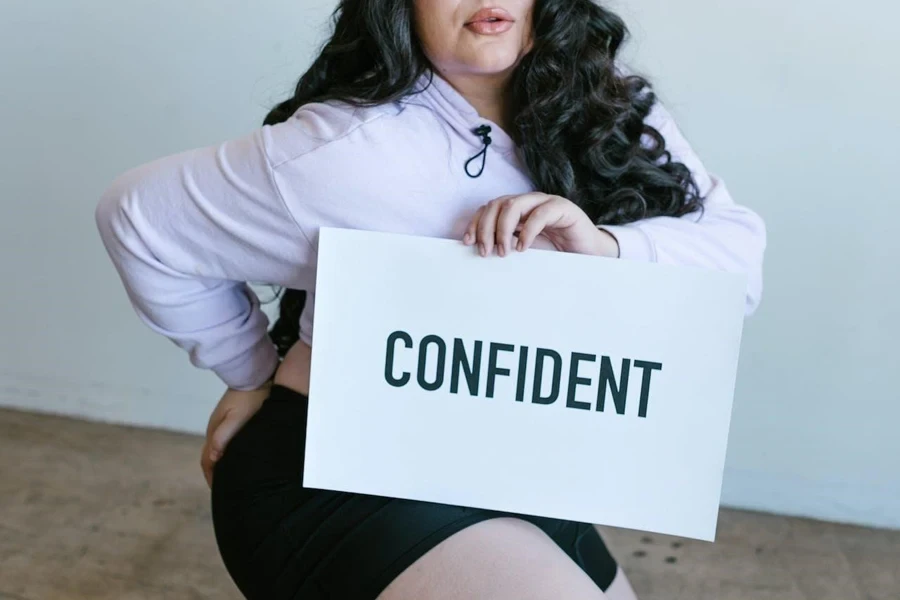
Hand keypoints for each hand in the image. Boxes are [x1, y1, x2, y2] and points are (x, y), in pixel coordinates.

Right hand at [200, 381, 272, 487]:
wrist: (256, 374)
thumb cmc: (250, 396)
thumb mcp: (237, 417)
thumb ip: (224, 436)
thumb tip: (213, 458)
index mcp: (214, 431)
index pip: (207, 461)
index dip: (212, 477)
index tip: (220, 490)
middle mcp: (215, 429)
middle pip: (210, 457)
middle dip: (216, 473)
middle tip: (227, 489)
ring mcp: (222, 424)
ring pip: (219, 450)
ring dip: (223, 464)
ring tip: (233, 478)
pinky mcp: (230, 420)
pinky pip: (226, 442)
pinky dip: (229, 454)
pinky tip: (239, 459)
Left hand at [463, 193, 618, 257]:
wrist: (591, 253)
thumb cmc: (558, 251)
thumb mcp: (527, 249)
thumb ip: (508, 245)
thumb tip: (480, 253)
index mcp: (518, 209)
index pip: (490, 208)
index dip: (477, 223)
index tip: (468, 242)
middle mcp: (529, 202)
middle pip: (498, 204)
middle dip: (487, 227)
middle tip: (485, 251)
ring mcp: (546, 202)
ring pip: (514, 204)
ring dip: (503, 229)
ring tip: (503, 251)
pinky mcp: (563, 208)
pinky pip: (540, 213)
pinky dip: (528, 230)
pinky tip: (523, 247)